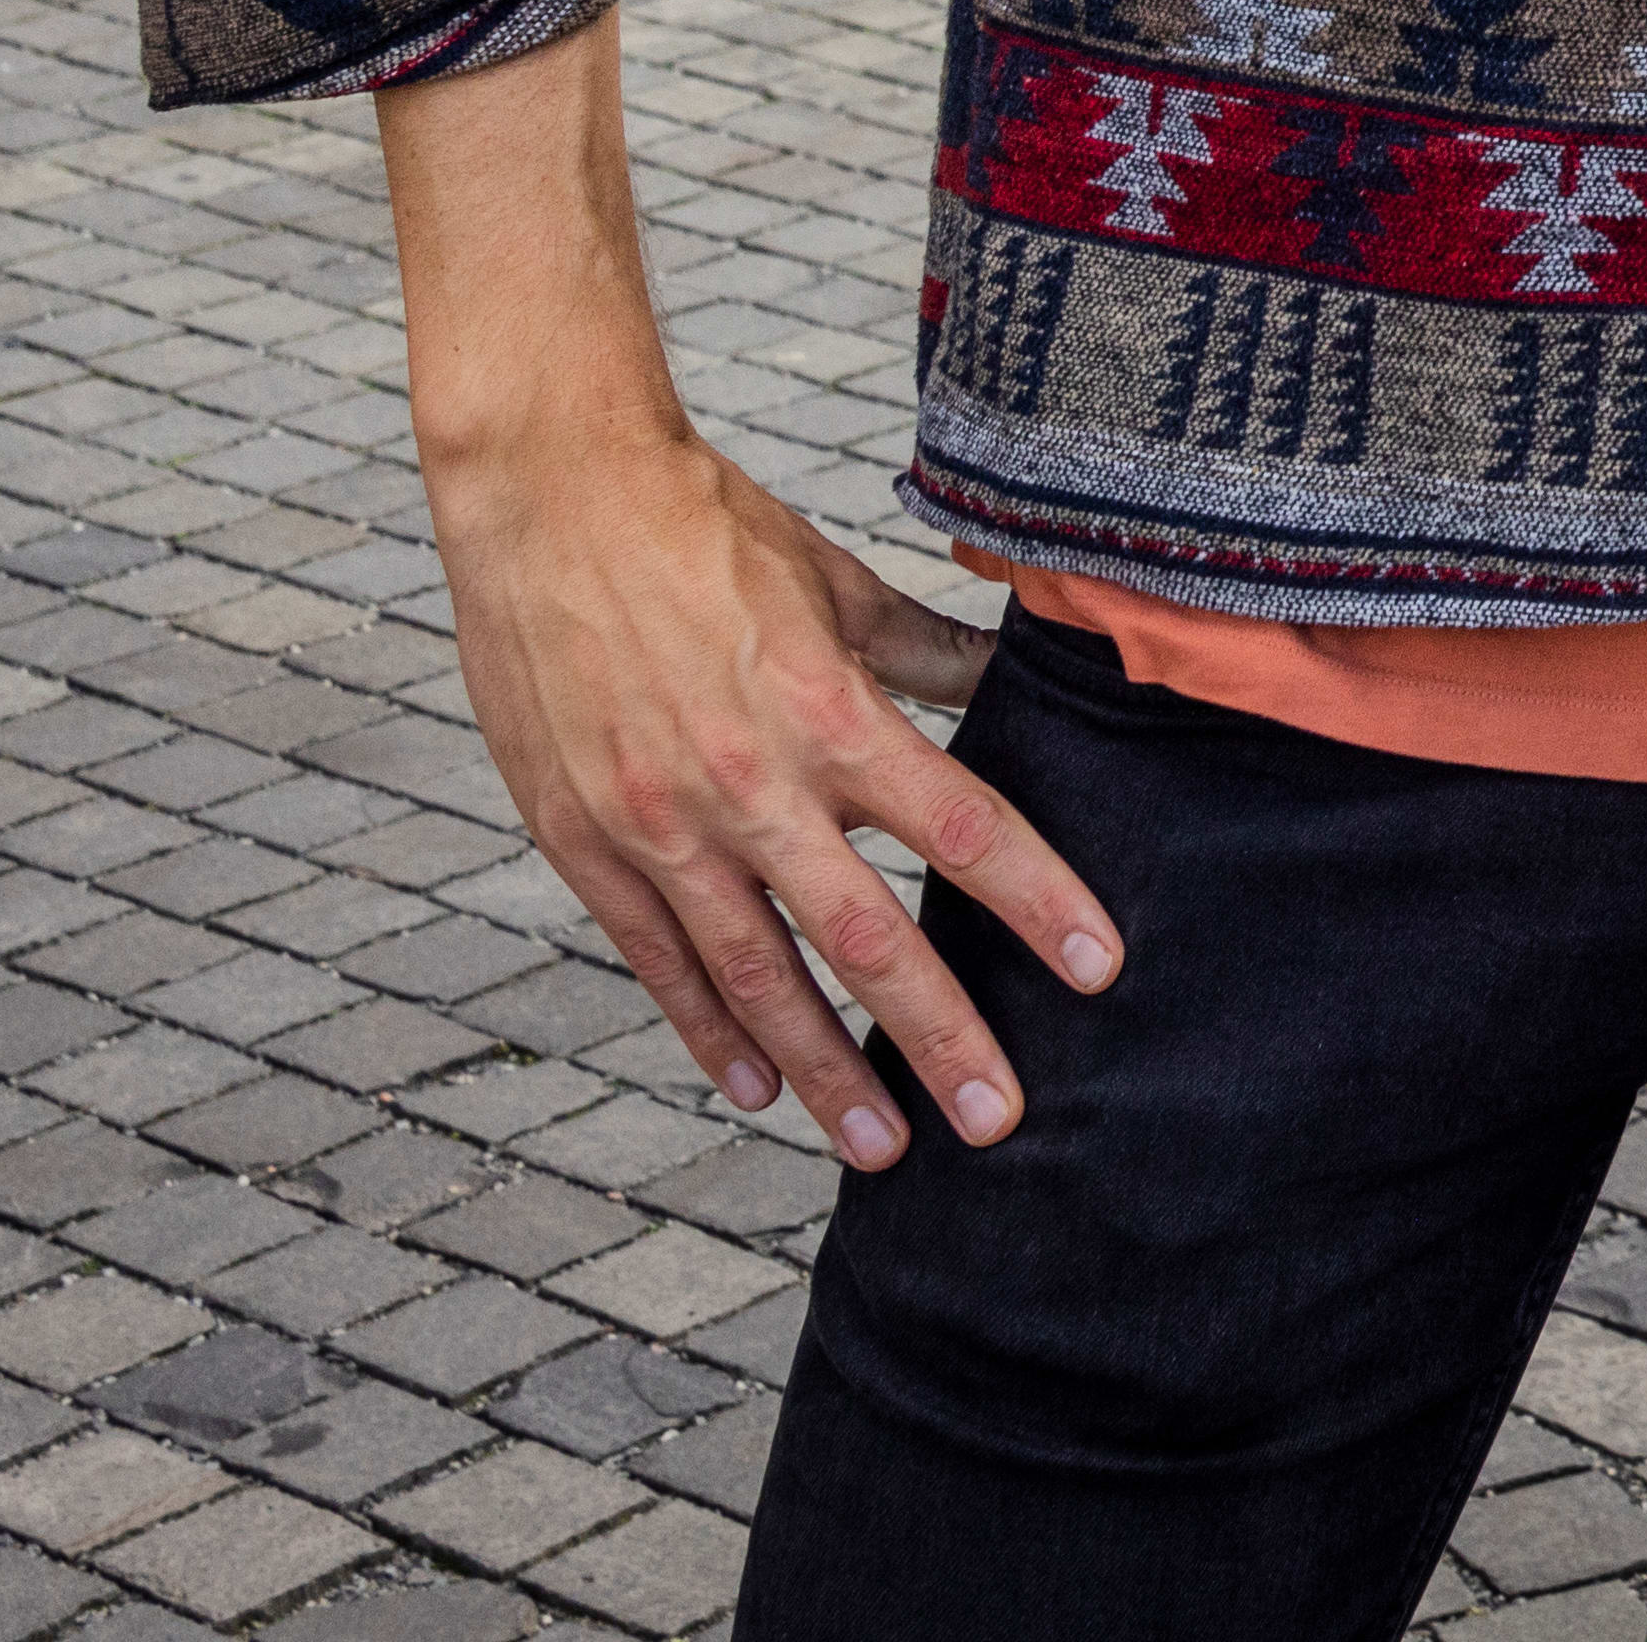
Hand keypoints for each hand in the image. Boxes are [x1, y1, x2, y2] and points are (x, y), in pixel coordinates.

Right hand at [427, 414, 1108, 1170]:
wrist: (546, 499)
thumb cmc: (702, 528)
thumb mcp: (832, 582)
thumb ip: (921, 651)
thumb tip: (1010, 673)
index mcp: (824, 712)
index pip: (959, 829)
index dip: (1037, 902)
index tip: (1099, 968)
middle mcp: (745, 785)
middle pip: (865, 936)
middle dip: (938, 1037)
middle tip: (1000, 1120)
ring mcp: (657, 825)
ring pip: (757, 977)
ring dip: (824, 1071)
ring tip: (882, 1147)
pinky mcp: (582, 843)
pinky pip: (658, 960)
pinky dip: (709, 1033)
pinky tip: (757, 1089)